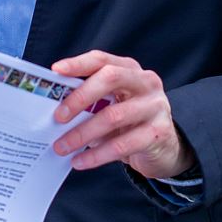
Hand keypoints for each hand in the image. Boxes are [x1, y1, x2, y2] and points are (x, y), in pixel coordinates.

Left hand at [49, 51, 193, 179]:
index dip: (78, 64)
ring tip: (62, 146)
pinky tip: (79, 161)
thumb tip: (56, 111)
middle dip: (80, 97)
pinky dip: (96, 155)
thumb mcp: (113, 105)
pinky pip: (121, 145)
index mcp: (130, 70)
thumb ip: (91, 101)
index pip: (102, 60)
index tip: (56, 71)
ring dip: (82, 133)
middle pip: (110, 79)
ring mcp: (155, 106)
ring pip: (113, 116)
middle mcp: (146, 83)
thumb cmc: (131, 122)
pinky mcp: (158, 133)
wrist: (166, 148)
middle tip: (57, 117)